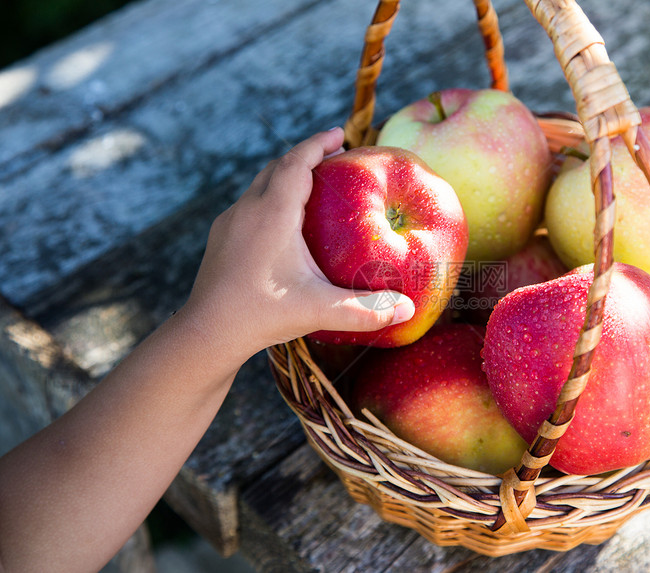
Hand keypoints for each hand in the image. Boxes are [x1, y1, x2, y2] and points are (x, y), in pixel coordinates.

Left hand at [180, 128, 413, 366]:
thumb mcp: (318, 310)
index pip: (297, 162)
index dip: (319, 143)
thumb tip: (407, 310)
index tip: (340, 134)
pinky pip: (249, 206)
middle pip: (278, 167)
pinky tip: (283, 224)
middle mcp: (248, 209)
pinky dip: (270, 199)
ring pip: (260, 185)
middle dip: (306, 156)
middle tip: (334, 157)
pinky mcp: (221, 239)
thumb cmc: (260, 316)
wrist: (205, 334)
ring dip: (286, 177)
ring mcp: (230, 223)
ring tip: (312, 185)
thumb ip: (366, 308)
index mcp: (273, 213)